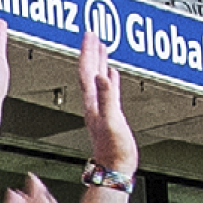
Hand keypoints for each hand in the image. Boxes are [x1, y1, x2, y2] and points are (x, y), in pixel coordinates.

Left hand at [76, 16, 136, 179]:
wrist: (115, 169)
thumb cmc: (113, 150)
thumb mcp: (111, 120)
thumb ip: (107, 97)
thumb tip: (102, 75)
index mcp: (93, 102)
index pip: (87, 70)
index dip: (88, 51)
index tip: (89, 33)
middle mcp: (94, 104)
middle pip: (90, 71)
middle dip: (92, 51)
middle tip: (93, 34)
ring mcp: (100, 109)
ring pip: (98, 79)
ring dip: (99, 62)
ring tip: (102, 47)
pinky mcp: (108, 116)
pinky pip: (108, 91)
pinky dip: (109, 79)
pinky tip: (112, 75)